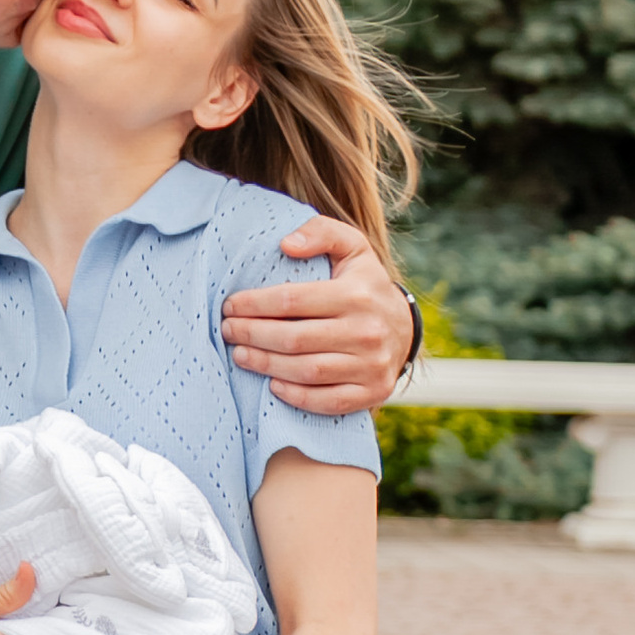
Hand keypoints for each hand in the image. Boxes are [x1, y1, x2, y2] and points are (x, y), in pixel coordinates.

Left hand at [221, 216, 413, 412]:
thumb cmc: (365, 284)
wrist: (406, 328)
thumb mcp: (352, 248)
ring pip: (307, 371)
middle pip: (294, 339)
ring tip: (239, 355)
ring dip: (266, 365)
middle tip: (228, 331)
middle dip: (252, 335)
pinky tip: (272, 384)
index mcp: (356, 294)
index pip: (292, 300)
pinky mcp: (373, 392)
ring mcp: (371, 365)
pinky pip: (328, 401)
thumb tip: (286, 244)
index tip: (230, 305)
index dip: (254, 304)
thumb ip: (321, 233)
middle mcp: (367, 331)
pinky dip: (296, 396)